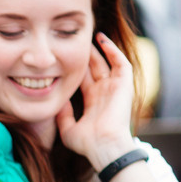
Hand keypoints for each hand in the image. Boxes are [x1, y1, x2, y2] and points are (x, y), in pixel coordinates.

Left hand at [57, 32, 138, 171]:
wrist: (104, 146)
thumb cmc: (87, 143)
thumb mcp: (68, 129)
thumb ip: (62, 115)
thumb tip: (57, 100)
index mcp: (93, 102)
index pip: (83, 80)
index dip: (75, 68)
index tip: (62, 57)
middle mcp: (104, 93)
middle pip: (95, 68)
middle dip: (86, 55)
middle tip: (74, 41)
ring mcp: (114, 88)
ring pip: (107, 63)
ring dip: (100, 49)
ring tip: (90, 35)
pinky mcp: (124, 85)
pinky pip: (120, 63)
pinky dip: (113, 50)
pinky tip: (102, 40)